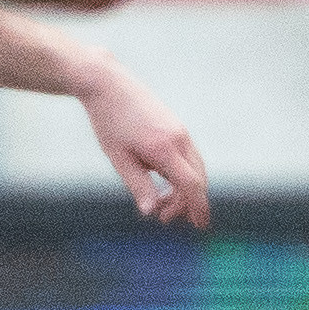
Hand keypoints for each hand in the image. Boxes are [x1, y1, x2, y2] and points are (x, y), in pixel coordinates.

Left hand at [78, 62, 208, 228]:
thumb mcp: (119, 158)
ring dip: (183, 189)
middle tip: (163, 218)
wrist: (108, 83)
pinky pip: (187, 156)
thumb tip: (150, 211)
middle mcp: (179, 139)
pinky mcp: (176, 126)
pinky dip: (181, 174)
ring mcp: (180, 131)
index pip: (191, 184)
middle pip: (196, 179)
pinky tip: (162, 180)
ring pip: (194, 168)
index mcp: (164, 149)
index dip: (198, 207)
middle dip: (186, 203)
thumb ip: (138, 185)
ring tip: (160, 201)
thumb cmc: (109, 120)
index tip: (200, 225)